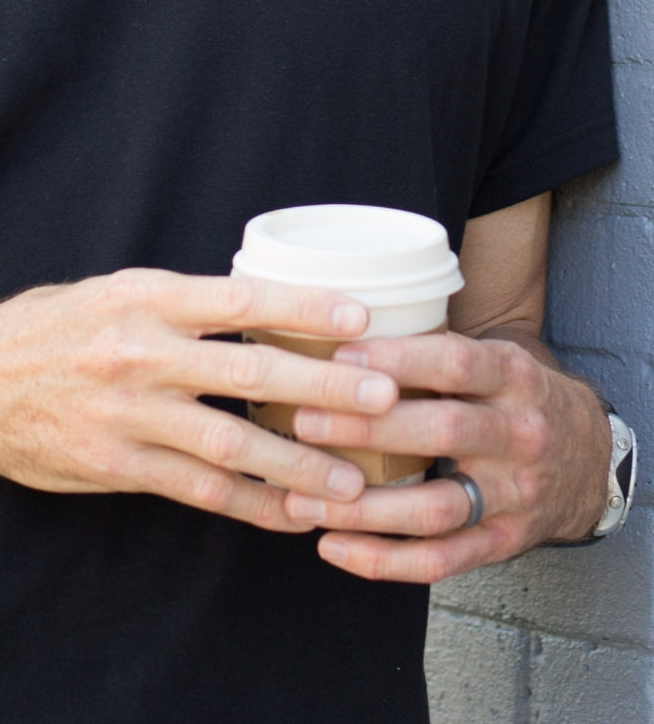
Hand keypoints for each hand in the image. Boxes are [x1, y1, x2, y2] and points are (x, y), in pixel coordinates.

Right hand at [0, 268, 401, 531]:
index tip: (359, 316)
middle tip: (382, 398)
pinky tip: (292, 515)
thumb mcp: (112, 290)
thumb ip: (180, 302)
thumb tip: (262, 301)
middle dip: (322, 388)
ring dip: (298, 466)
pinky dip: (251, 506)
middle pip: (248, 374)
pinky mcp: (117, 466)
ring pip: (231, 446)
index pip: (238, 298)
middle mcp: (138, 353)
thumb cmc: (50, 328)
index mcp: (143, 297)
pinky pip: (198, 491)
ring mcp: (128, 415)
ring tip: (354, 480)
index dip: (301, 309)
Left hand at [279, 328, 613, 581]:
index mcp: (513, 376)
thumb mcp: (492, 358)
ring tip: (304, 499)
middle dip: (368, 428)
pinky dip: (384, 560)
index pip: (455, 362)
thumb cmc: (512, 398)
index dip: (396, 360)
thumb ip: (433, 350)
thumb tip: (334, 330)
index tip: (336, 360)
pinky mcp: (505, 543)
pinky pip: (441, 561)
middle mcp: (520, 435)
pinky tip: (335, 547)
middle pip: (442, 431)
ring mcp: (516, 495)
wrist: (587, 458)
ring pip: (436, 507)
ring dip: (365, 507)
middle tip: (305, 421)